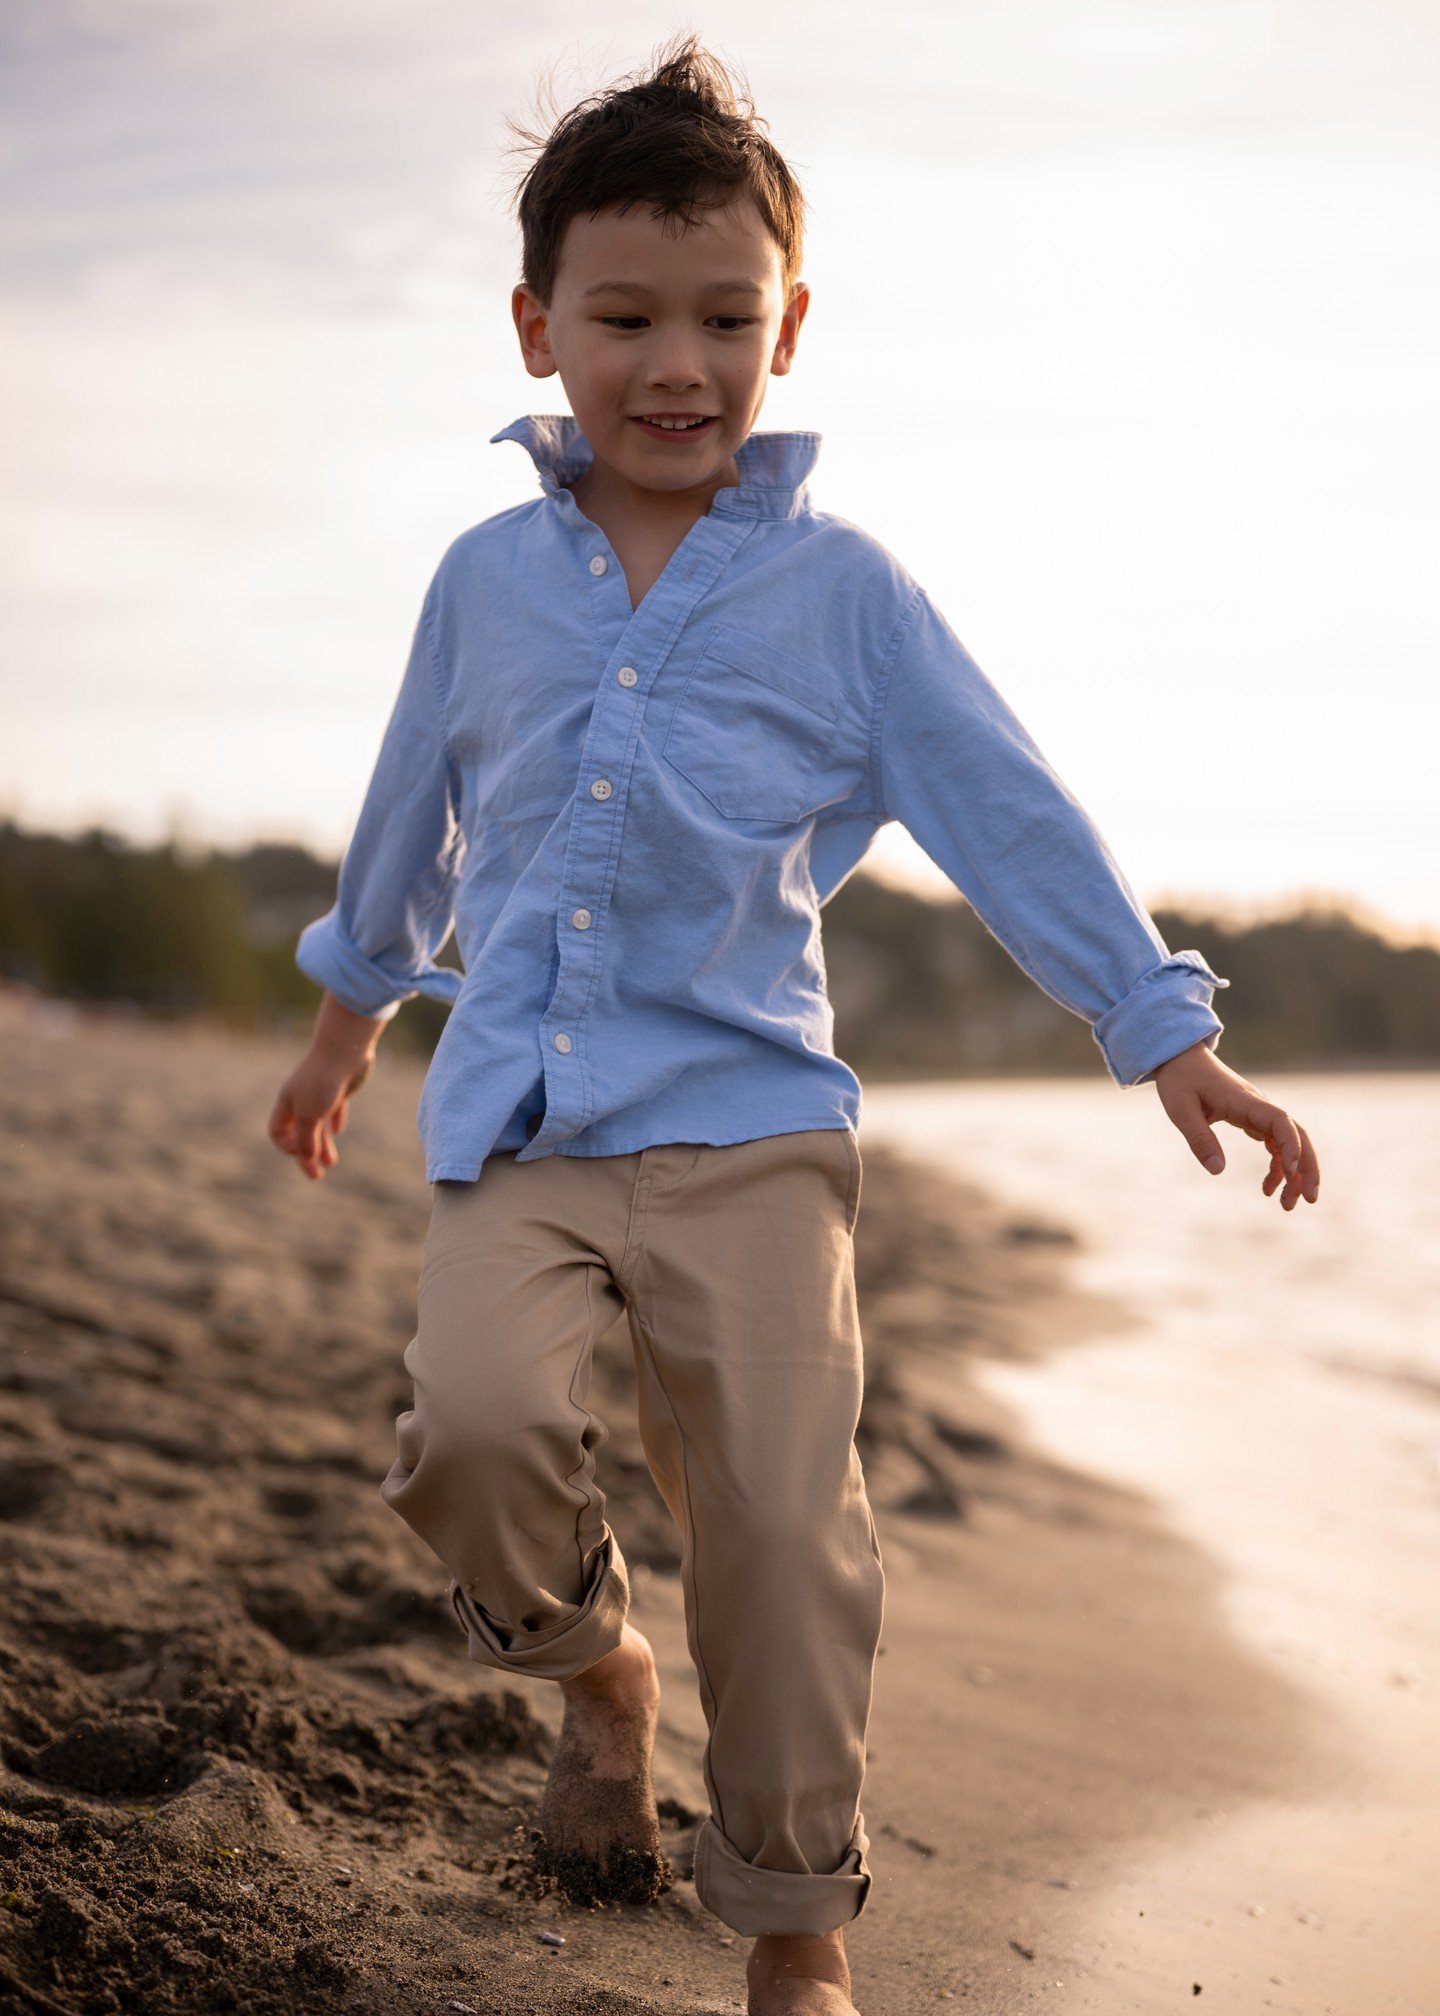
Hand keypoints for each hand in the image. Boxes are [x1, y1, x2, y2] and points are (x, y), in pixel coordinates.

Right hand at [268, 994, 387, 1180]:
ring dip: (324, 1145)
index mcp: (288, 1103)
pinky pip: (335, 1108)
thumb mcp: (311, 1115)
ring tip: (332, 1164)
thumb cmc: (323, 1081)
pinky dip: (335, 1121)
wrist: (345, 1049)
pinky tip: (339, 1130)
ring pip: (319, 1124)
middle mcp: (301, 1099)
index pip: (277, 1132)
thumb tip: (307, 1160)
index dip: (287, 1147)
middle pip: (300, 1133)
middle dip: (307, 1155)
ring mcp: (321, 1093)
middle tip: (317, 1176)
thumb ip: (307, 1139)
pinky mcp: (340, 1088)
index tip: (303, 1154)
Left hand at [1151, 1041, 1319, 1210]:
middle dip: (1308, 1167)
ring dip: (1294, 1173)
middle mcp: (1259, 1106)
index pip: (1280, 1121)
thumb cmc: (1180, 1080)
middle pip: (1297, 1135)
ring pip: (1289, 1143)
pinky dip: (1277, 1167)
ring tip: (1287, 1205)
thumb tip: (1217, 1170)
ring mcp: (1259, 1114)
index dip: (1290, 1145)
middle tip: (1310, 1199)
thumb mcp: (1181, 1110)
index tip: (1290, 1172)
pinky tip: (1268, 1189)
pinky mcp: (1253, 1120)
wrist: (1181, 1058)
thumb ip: (1199, 1139)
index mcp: (1244, 1100)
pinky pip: (1274, 1145)